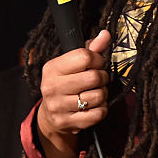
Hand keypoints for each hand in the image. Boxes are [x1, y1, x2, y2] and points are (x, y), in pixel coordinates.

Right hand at [35, 29, 111, 157]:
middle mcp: (52, 87)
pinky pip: (98, 114)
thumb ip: (91, 49)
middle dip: (102, 78)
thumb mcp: (72, 64)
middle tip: (98, 80)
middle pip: (94, 77)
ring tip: (95, 93)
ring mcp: (58, 106)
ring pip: (98, 96)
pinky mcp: (67, 122)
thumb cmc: (66, 83)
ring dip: (102, 94)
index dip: (97, 60)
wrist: (51, 115)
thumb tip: (106, 34)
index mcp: (52, 68)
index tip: (96, 64)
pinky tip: (94, 107)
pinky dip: (101, 109)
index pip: (84, 57)